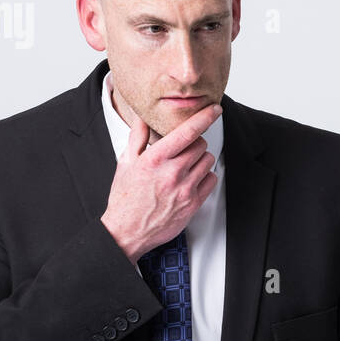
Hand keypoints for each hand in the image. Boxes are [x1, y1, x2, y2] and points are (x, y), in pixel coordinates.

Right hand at [100, 102, 220, 263]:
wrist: (127, 231)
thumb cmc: (125, 197)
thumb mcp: (125, 163)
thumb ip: (137, 137)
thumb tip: (142, 117)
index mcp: (155, 159)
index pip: (187, 132)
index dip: (204, 117)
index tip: (214, 109)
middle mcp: (172, 173)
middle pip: (201, 145)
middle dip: (194, 143)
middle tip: (183, 149)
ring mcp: (185, 189)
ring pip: (208, 161)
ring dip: (200, 159)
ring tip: (185, 166)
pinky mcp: (193, 204)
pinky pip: (211, 180)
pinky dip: (205, 176)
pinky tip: (192, 179)